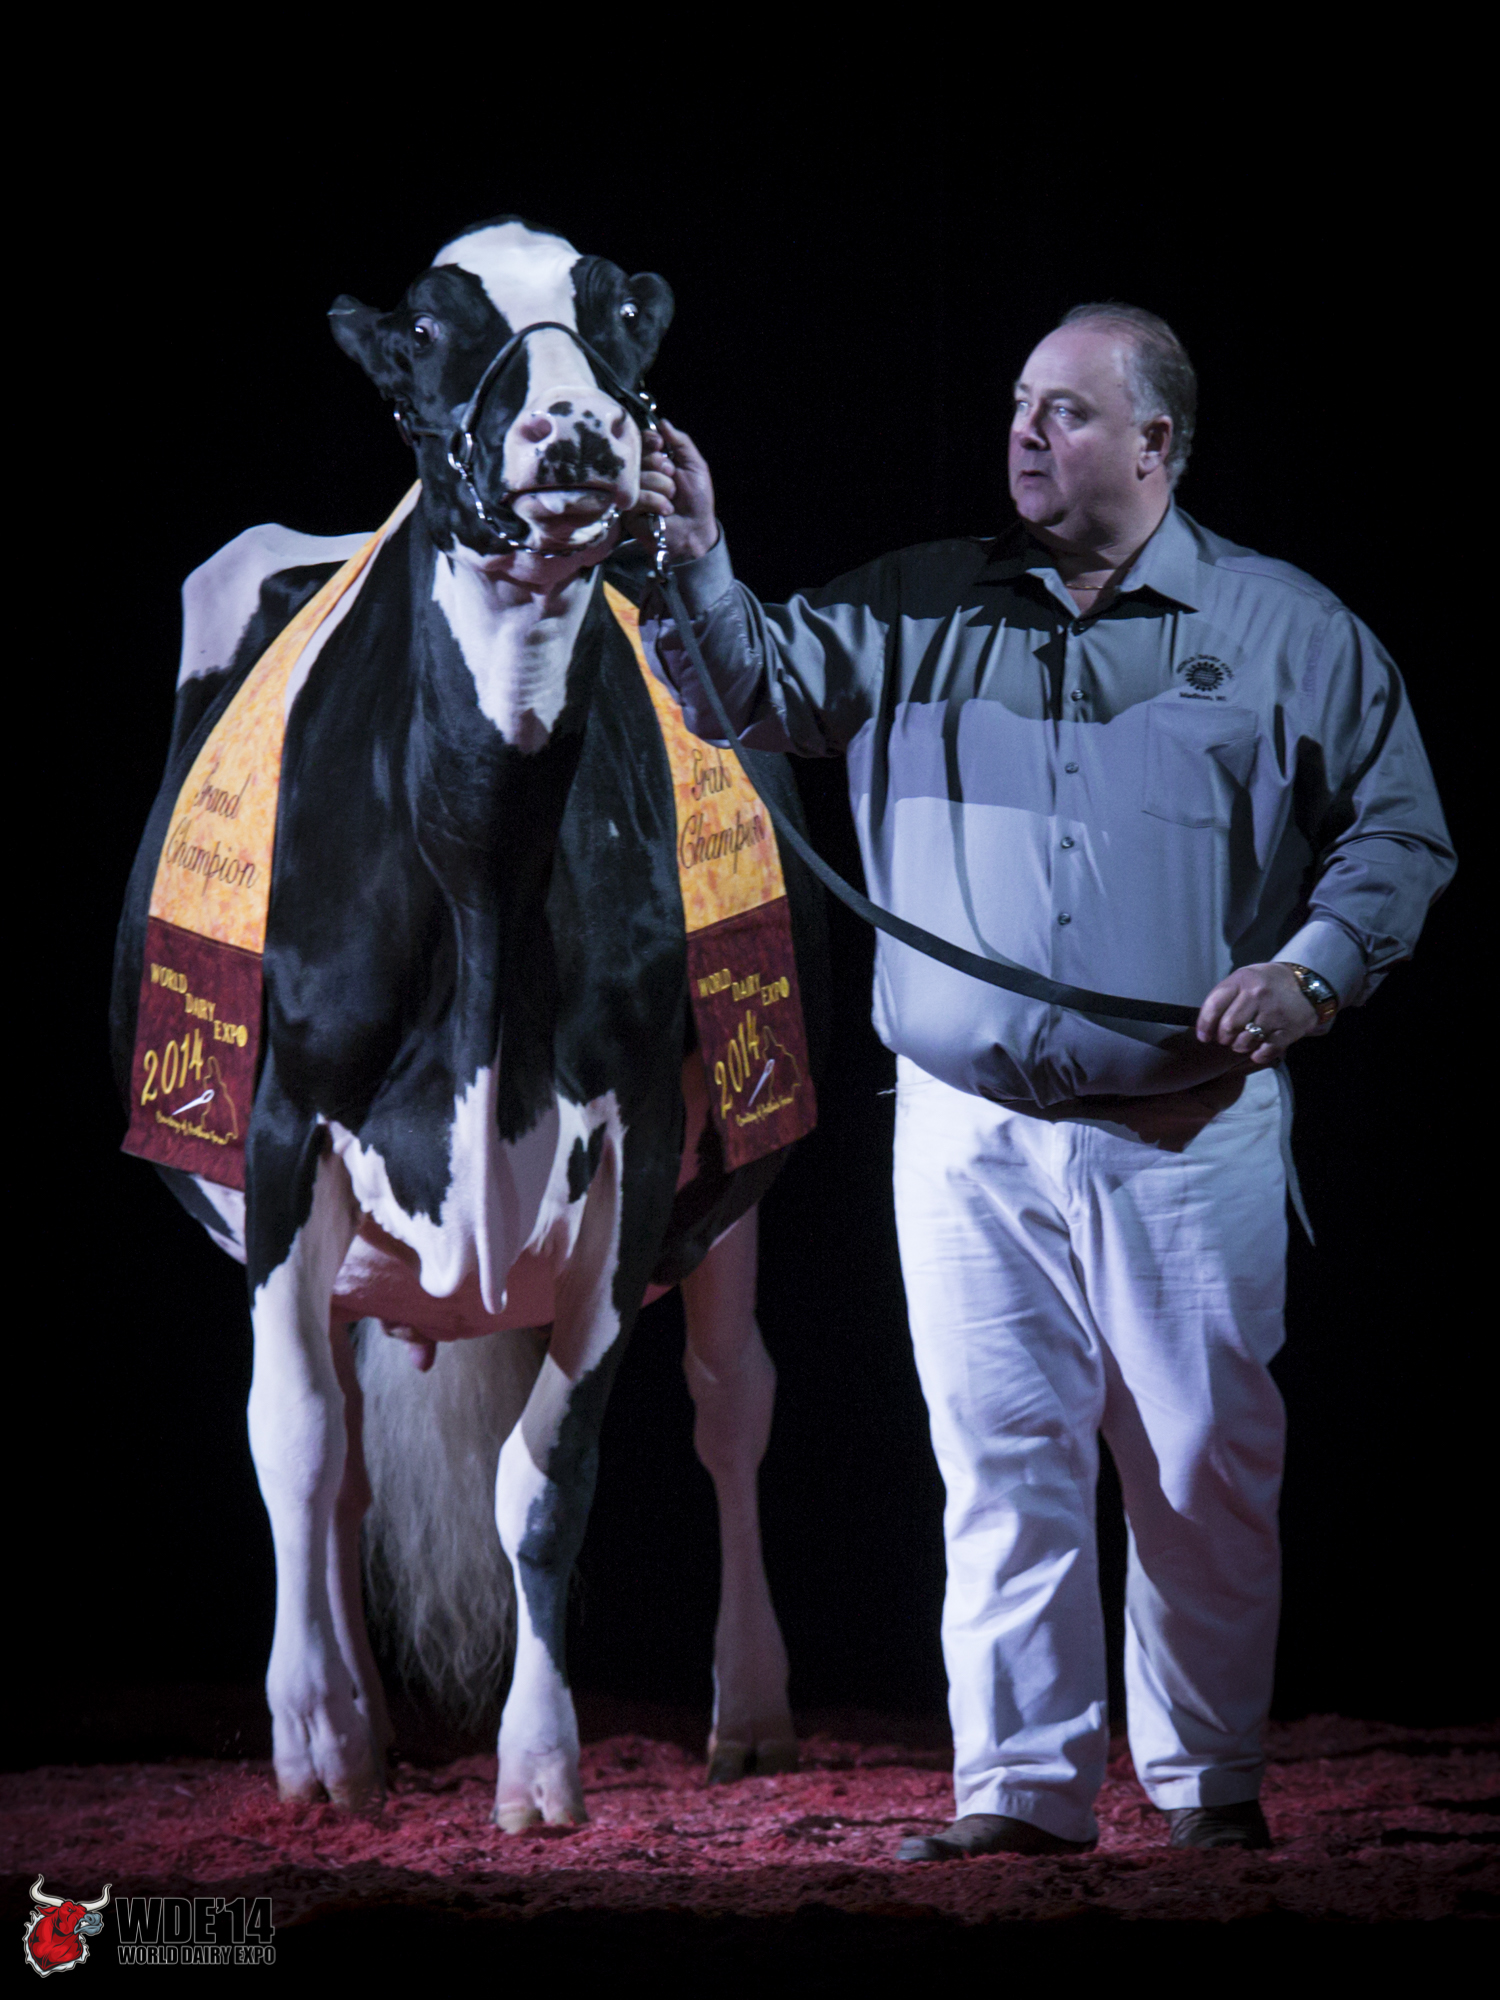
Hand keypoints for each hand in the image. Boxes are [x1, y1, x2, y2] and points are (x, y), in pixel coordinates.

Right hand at [629, 417, 718, 563]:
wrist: (696, 530)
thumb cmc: (697, 500)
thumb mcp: (695, 466)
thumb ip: (681, 442)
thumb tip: (663, 423)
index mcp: (654, 460)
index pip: (641, 440)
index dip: (650, 440)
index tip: (661, 446)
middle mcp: (639, 473)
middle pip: (638, 456)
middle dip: (661, 466)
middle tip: (672, 477)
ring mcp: (631, 491)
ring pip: (639, 477)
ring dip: (663, 488)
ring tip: (672, 499)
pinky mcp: (627, 510)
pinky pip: (637, 496)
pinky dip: (656, 502)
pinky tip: (665, 511)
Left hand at [1196, 963, 1318, 1066]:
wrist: (1308, 986)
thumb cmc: (1268, 984)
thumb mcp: (1245, 978)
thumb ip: (1225, 997)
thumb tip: (1205, 1025)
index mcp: (1243, 980)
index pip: (1214, 1005)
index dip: (1204, 1025)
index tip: (1204, 1036)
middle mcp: (1258, 994)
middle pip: (1228, 1026)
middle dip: (1223, 1037)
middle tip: (1227, 1037)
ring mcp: (1274, 1013)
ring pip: (1244, 1041)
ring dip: (1239, 1046)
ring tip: (1243, 1040)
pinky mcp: (1289, 1030)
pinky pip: (1264, 1051)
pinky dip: (1257, 1054)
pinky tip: (1258, 1048)